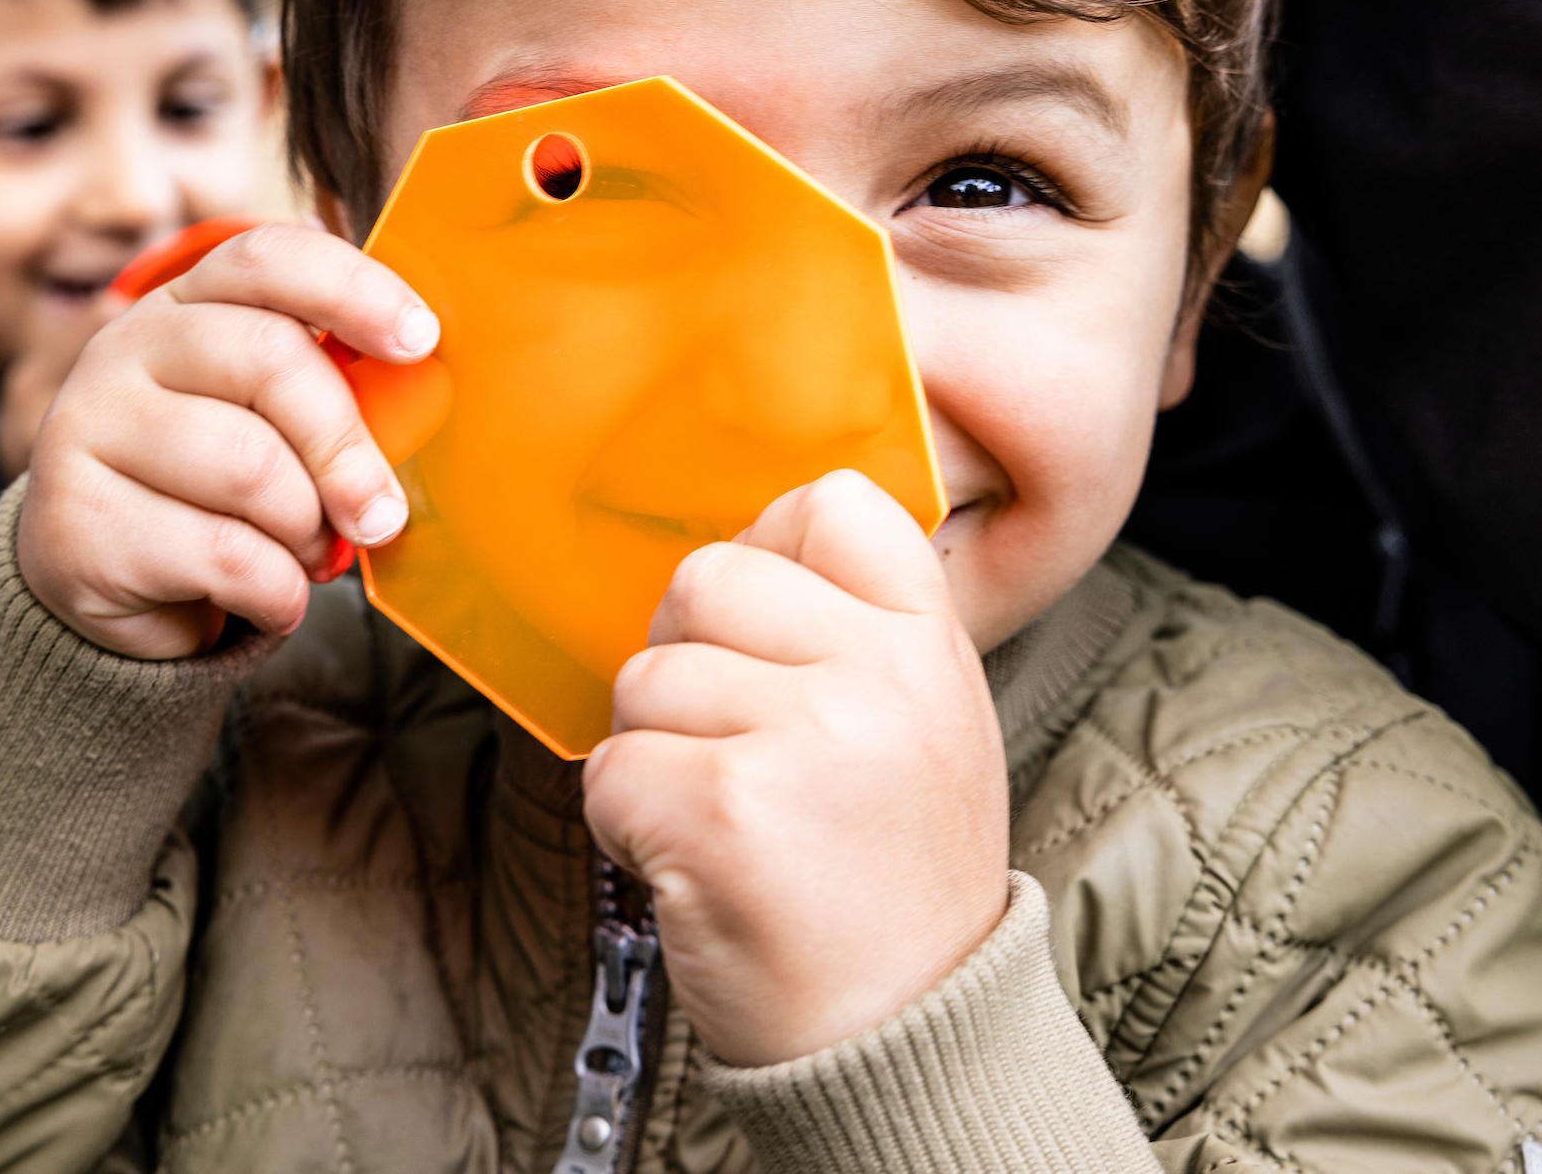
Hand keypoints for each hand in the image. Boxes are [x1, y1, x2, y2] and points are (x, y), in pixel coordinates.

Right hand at [16, 223, 439, 659]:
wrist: (103, 578)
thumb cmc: (213, 489)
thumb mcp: (264, 421)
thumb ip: (327, 391)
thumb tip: (421, 390)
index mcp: (182, 304)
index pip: (267, 260)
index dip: (353, 289)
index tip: (422, 341)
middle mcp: (125, 350)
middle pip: (270, 360)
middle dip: (346, 447)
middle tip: (379, 514)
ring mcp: (87, 431)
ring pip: (251, 468)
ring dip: (309, 531)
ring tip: (309, 555)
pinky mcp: (80, 522)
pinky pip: (225, 554)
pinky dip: (278, 590)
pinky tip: (274, 596)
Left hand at [583, 470, 1009, 1066]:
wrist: (905, 1038)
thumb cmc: (890, 884)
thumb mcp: (926, 729)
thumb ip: (852, 634)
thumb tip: (742, 554)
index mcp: (930, 645)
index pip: (829, 503)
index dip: (767, 553)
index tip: (762, 639)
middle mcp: (877, 678)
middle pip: (705, 577)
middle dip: (685, 662)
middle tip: (728, 750)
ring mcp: (802, 740)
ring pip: (644, 676)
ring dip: (654, 752)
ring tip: (726, 822)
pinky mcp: (720, 810)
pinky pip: (611, 766)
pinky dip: (625, 824)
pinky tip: (695, 868)